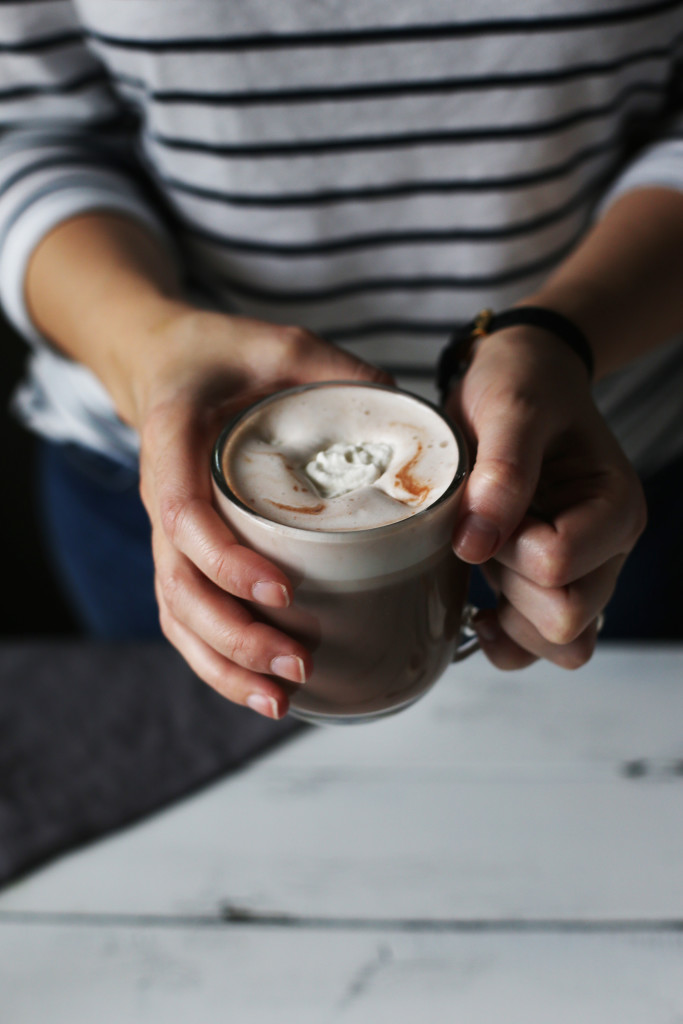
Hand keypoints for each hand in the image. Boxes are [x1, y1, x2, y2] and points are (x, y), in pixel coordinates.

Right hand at [132, 308, 392, 716]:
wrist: (168, 364)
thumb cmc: (225, 355)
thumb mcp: (284, 344)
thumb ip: (341, 372)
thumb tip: (415, 417)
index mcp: (174, 442)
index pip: (184, 515)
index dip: (228, 562)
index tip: (283, 591)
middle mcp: (161, 496)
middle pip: (179, 586)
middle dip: (235, 637)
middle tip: (298, 665)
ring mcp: (167, 533)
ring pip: (178, 615)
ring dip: (225, 664)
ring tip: (283, 701)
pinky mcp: (182, 554)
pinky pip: (186, 618)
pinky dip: (218, 662)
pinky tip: (262, 691)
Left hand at [445, 326, 646, 669]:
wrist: (518, 380)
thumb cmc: (523, 385)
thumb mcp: (512, 408)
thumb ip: (502, 473)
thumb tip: (477, 544)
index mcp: (615, 508)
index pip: (559, 566)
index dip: (509, 544)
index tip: (489, 504)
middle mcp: (608, 550)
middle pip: (564, 618)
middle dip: (511, 581)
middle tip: (489, 529)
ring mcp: (583, 575)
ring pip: (558, 645)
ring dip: (510, 614)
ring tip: (488, 559)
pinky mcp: (549, 590)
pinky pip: (535, 650)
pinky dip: (503, 640)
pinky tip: (478, 606)